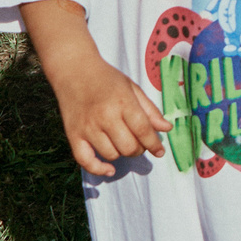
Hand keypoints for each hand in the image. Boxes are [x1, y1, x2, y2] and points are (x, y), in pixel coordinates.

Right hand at [51, 51, 172, 178]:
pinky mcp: (73, 134)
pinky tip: (109, 169)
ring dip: (121, 153)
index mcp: (123, 102)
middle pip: (128, 147)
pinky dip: (98, 169)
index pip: (143, 130)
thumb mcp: (132, 88)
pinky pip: (85, 161)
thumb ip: (150, 110)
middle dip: (138, 149)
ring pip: (112, 154)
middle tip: (138, 142)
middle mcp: (105, 116)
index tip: (160, 151)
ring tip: (121, 142)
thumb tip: (167, 129)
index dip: (154, 144)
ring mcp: (88, 127)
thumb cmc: (106, 79)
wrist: (74, 70)